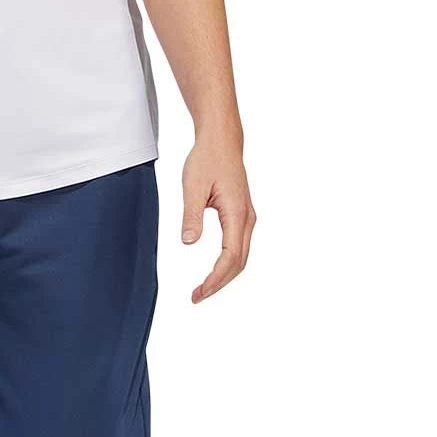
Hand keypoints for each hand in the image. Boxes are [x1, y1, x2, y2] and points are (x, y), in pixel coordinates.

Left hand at [181, 129, 255, 302]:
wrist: (222, 141)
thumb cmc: (207, 158)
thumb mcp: (192, 185)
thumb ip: (191, 214)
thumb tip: (188, 242)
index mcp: (237, 213)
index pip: (230, 256)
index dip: (215, 278)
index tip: (199, 291)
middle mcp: (247, 218)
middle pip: (239, 262)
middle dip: (219, 282)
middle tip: (197, 296)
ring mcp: (247, 217)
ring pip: (241, 256)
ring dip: (224, 274)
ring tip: (203, 288)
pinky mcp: (242, 214)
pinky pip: (239, 246)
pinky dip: (228, 262)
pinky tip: (215, 269)